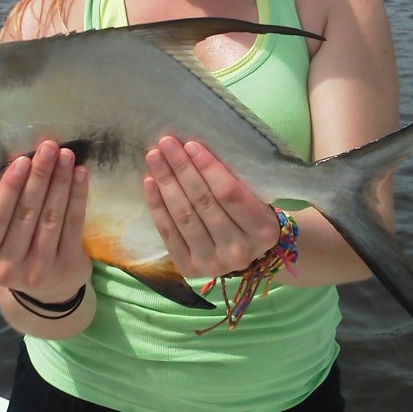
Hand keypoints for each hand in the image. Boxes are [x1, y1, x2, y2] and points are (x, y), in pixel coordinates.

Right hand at [0, 140, 91, 299]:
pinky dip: (78, 196)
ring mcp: (38, 270)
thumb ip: (1, 209)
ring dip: (60, 182)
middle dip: (39, 176)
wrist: (48, 291)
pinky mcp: (67, 267)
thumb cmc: (16, 250)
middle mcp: (7, 268)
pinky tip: (80, 174)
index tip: (22, 160)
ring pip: (51, 217)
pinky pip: (73, 224)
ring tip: (65, 155)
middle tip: (48, 148)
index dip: (9, 188)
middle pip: (26, 214)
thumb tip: (19, 160)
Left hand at [142, 137, 279, 277]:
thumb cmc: (251, 215)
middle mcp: (239, 250)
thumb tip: (195, 149)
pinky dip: (157, 206)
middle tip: (166, 143)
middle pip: (203, 202)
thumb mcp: (257, 199)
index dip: (207, 167)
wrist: (247, 254)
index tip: (190, 145)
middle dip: (182, 169)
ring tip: (155, 158)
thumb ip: (235, 180)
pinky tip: (149, 183)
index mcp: (263, 230)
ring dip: (166, 183)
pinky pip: (169, 233)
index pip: (229, 193)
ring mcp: (214, 263)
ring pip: (184, 216)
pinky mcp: (190, 268)